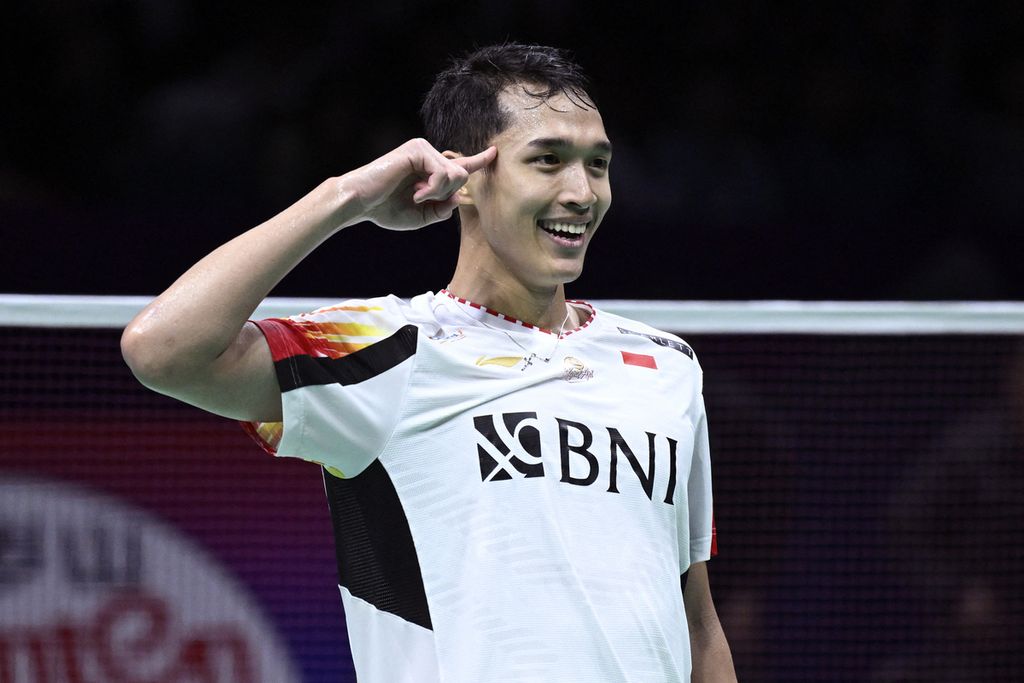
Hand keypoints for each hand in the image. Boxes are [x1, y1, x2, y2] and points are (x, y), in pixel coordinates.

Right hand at [341, 138, 496, 230]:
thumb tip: (459, 198)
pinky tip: (415, 192)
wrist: (360, 202)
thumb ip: (442, 210)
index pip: (459, 165)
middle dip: (446, 195)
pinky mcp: (417, 149)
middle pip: (462, 174)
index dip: (478, 160)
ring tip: (416, 195)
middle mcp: (428, 154)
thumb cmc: (385, 209)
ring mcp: (423, 149)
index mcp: (429, 169)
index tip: (494, 152)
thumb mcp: (421, 216)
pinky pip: (443, 173)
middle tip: (421, 199)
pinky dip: (432, 189)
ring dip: (438, 193)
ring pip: (456, 174)